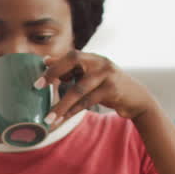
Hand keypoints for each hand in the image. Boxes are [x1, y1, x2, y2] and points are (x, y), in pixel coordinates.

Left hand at [35, 51, 160, 129]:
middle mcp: (100, 62)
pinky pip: (87, 101)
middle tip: (37, 87)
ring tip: (49, 118)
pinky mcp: (112, 90)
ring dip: (61, 105)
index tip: (39, 76)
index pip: (70, 54)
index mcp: (93, 57)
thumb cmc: (108, 87)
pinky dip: (73, 111)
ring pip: (78, 89)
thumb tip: (46, 61)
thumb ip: (72, 70)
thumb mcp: (91, 76)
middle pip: (73, 60)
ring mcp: (107, 75)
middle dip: (54, 73)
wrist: (136, 99)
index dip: (54, 64)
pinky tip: (63, 119)